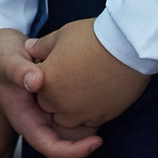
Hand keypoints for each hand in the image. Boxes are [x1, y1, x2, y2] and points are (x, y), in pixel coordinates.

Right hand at [0, 28, 101, 157]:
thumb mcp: (6, 62)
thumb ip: (19, 72)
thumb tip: (36, 82)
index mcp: (25, 120)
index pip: (51, 148)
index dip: (75, 151)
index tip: (96, 141)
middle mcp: (36, 119)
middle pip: (66, 141)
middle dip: (87, 137)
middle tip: (107, 119)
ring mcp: (44, 109)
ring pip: (71, 125)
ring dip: (87, 121)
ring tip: (105, 105)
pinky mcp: (52, 98)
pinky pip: (71, 109)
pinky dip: (83, 105)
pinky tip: (95, 92)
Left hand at [24, 18, 149, 133]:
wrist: (128, 47)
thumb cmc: (91, 38)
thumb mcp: (60, 35)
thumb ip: (41, 46)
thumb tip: (29, 48)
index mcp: (46, 82)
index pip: (35, 86)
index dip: (45, 75)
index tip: (57, 64)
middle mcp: (60, 103)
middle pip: (49, 105)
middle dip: (55, 93)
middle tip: (71, 75)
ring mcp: (81, 113)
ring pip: (67, 118)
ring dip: (70, 107)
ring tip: (83, 85)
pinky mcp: (101, 117)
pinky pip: (88, 121)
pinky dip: (89, 111)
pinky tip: (97, 93)